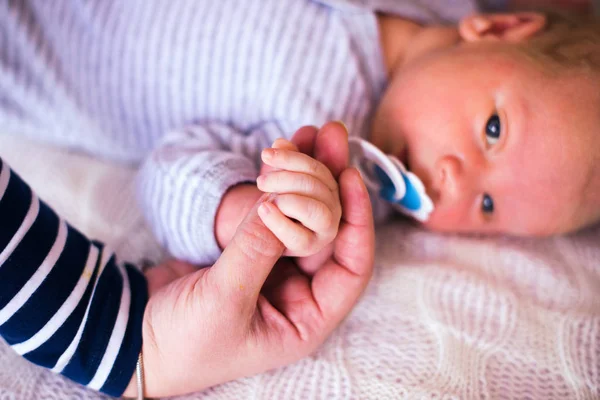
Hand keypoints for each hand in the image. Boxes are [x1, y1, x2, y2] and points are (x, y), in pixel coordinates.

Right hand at [124, 124, 373, 397]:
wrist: (134, 336)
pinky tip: (281, 150)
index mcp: (307, 318)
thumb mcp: (225, 300)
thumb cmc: (184, 341)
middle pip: (330, 232)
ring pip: (304, 216)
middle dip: (332, 184)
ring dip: (308, 175)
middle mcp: (299, 292)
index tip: (350, 178)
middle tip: (332, 136)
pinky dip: (277, 183)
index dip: (357, 222)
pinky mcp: (251, 249)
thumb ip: (256, 251)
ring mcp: (275, 268)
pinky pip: (272, 211)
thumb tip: (283, 202)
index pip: (351, 267)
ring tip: (312, 132)